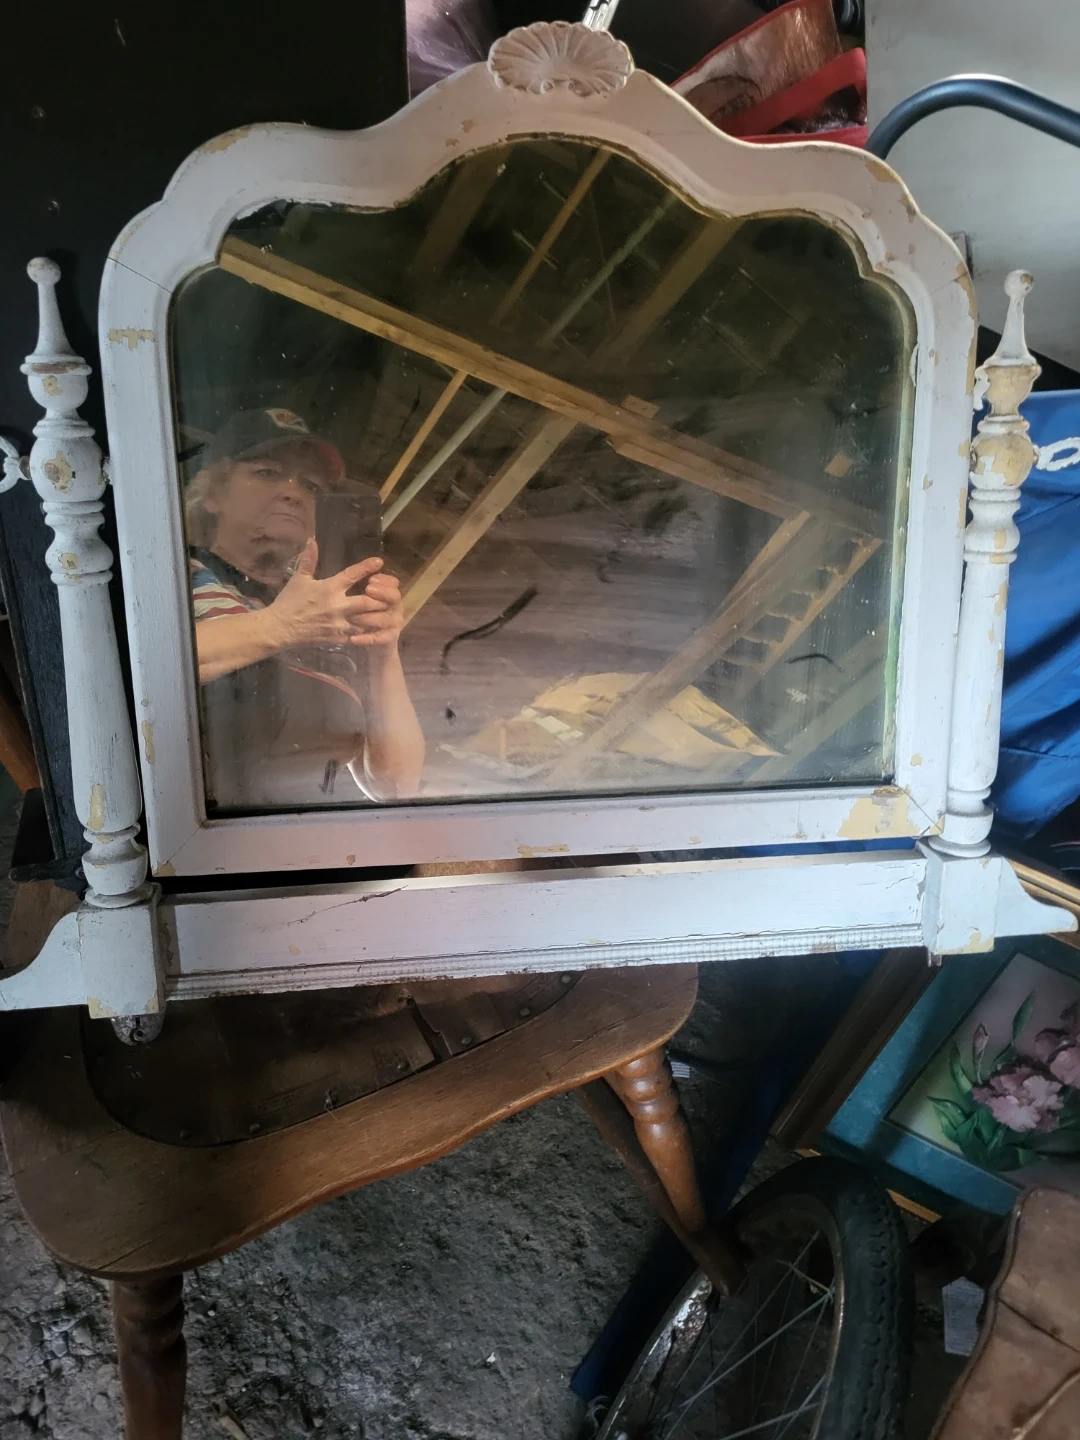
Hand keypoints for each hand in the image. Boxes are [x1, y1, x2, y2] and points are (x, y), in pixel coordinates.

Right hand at [265, 540, 400, 649]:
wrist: (280, 628)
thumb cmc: (289, 602)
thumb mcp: (298, 579)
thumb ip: (309, 560)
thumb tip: (312, 539)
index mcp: (329, 588)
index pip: (352, 575)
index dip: (367, 567)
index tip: (379, 562)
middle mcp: (337, 606)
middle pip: (368, 602)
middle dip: (380, 599)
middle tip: (390, 595)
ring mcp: (338, 624)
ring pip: (366, 621)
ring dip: (377, 616)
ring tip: (388, 612)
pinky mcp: (337, 638)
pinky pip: (358, 635)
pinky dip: (367, 631)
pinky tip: (375, 628)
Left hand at [349, 567, 404, 650]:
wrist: (372, 643)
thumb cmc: (363, 616)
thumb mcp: (360, 598)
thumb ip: (359, 582)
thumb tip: (354, 565)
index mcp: (389, 595)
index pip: (393, 583)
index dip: (384, 580)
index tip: (371, 578)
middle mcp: (395, 607)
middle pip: (395, 596)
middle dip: (382, 592)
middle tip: (368, 589)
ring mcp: (394, 623)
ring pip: (386, 618)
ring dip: (369, 617)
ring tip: (354, 617)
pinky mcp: (389, 639)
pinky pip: (379, 638)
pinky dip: (366, 638)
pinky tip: (353, 638)